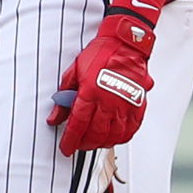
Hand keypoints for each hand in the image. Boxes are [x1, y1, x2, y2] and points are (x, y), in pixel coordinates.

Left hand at [47, 13, 154, 155]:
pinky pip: (129, 131)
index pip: (78, 124)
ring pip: (113, 136)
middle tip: (78, 144)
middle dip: (84, 144)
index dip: (70, 140)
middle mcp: (108, 101)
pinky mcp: (138, 106)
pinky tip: (113, 137)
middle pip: (95, 134)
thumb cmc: (100, 54)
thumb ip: (63, 96)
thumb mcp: (74, 71)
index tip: (65, 148)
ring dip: (101, 143)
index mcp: (90, 91)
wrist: (124, 43)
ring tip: (94, 141)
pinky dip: (120, 138)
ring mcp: (125, 105)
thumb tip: (54, 117)